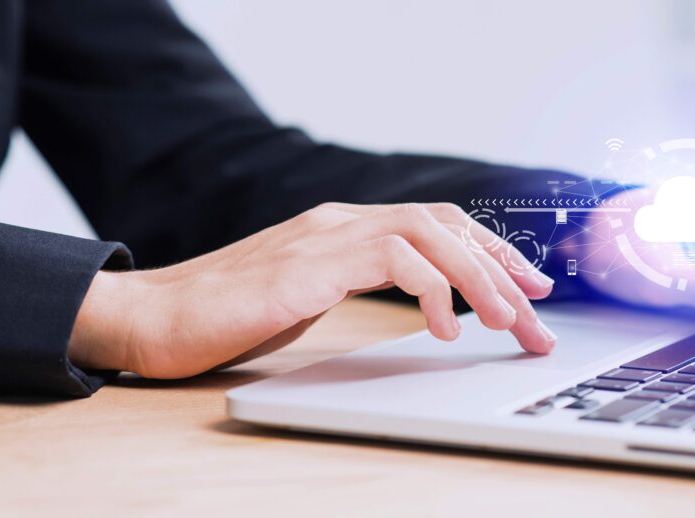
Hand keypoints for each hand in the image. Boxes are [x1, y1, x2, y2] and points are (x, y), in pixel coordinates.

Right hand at [69, 203, 557, 378]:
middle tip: (538, 314)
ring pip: (429, 235)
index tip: (530, 287)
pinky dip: (429, 289)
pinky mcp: (310, 262)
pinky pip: (391, 258)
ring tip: (506, 322)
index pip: (439, 226)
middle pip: (446, 227)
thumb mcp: (316, 296)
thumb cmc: (231, 315)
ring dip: (478, 279)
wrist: (156, 319)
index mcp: (348, 229)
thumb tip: (428, 302)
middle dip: (502, 270)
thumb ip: (363, 284)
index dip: (492, 253)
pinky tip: (442, 327)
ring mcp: (326, 235)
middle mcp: (343, 221)